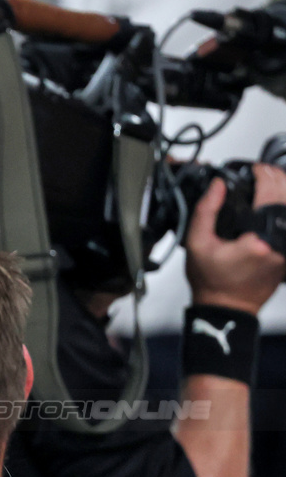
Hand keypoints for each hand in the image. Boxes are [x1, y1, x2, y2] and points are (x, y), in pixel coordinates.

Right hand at [185, 164, 285, 313]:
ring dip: (283, 193)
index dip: (264, 175)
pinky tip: (274, 206)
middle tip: (263, 173)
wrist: (226, 307)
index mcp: (259, 239)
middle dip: (277, 179)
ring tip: (271, 185)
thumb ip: (206, 210)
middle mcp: (280, 244)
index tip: (255, 169)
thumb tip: (218, 185)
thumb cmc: (212, 282)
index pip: (271, 193)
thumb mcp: (197, 243)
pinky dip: (283, 211)